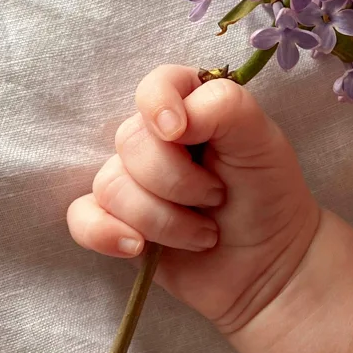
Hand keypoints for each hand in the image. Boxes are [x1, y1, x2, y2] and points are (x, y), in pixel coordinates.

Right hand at [67, 65, 320, 330]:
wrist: (271, 267)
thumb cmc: (269, 196)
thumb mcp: (263, 141)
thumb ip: (225, 107)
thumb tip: (173, 120)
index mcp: (191, 108)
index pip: (156, 86)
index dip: (158, 104)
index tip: (181, 133)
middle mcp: (156, 140)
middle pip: (130, 142)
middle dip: (178, 181)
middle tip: (218, 198)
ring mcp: (133, 181)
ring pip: (112, 185)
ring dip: (164, 220)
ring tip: (204, 235)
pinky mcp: (117, 222)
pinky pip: (82, 218)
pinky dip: (105, 233)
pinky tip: (139, 248)